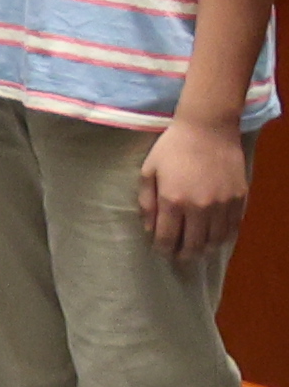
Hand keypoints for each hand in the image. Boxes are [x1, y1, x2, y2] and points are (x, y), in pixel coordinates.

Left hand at [143, 112, 251, 264]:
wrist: (208, 129)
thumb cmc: (173, 147)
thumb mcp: (149, 171)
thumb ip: (147, 202)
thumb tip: (150, 228)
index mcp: (174, 201)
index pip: (168, 238)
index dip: (163, 249)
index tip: (161, 251)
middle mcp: (200, 207)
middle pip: (194, 245)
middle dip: (184, 255)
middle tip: (179, 257)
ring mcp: (222, 205)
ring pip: (215, 240)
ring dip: (205, 249)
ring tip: (197, 250)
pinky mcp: (239, 199)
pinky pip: (232, 227)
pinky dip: (223, 237)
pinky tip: (215, 237)